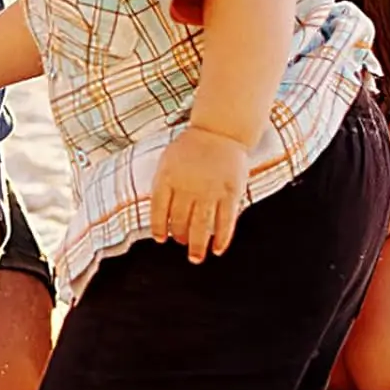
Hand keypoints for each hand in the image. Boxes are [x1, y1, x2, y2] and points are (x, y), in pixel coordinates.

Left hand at [150, 125, 249, 261]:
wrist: (220, 131)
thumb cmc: (191, 148)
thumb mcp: (167, 162)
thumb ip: (162, 186)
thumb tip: (159, 214)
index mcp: (167, 179)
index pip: (159, 211)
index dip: (158, 228)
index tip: (160, 239)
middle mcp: (187, 188)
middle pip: (180, 221)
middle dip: (180, 236)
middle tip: (181, 243)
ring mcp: (210, 192)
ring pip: (201, 227)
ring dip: (197, 246)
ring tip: (195, 258)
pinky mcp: (230, 194)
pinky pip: (225, 222)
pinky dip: (222, 238)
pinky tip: (218, 249)